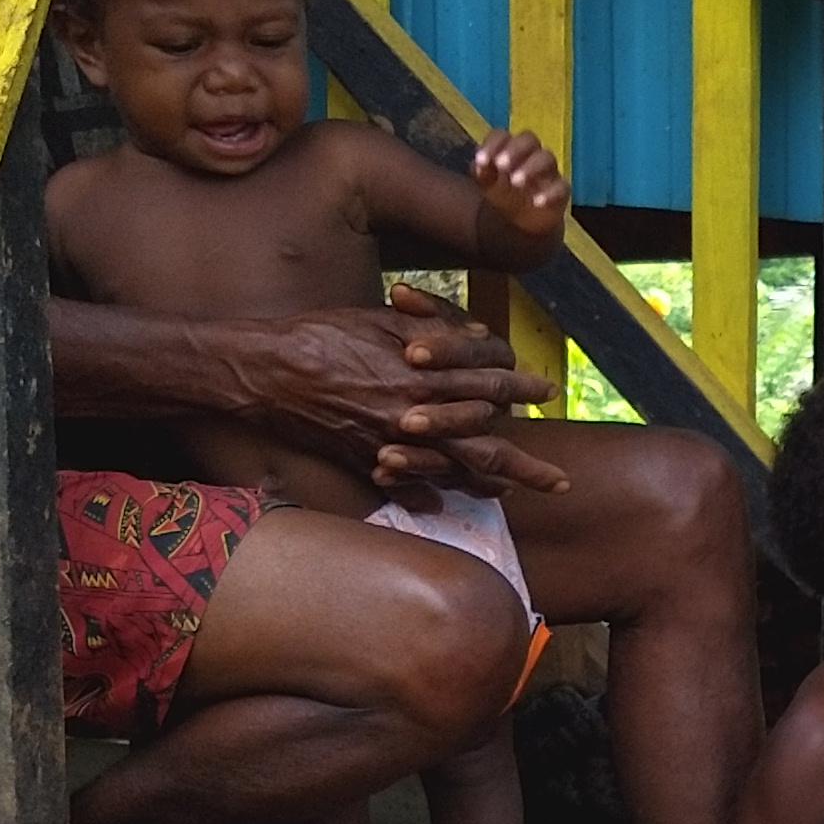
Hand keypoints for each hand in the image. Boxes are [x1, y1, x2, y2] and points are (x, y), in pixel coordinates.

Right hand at [239, 286, 566, 494]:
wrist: (265, 371)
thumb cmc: (320, 334)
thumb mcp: (380, 318)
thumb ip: (433, 328)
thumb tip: (478, 336)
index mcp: (423, 374)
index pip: (489, 384)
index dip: (522, 387)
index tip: (548, 391)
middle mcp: (415, 415)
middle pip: (485, 448)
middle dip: (526, 466)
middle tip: (558, 482)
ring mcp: (391, 444)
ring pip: (452, 475)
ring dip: (486, 488)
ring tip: (513, 497)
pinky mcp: (364, 461)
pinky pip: (406, 488)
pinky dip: (429, 497)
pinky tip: (446, 505)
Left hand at [473, 129, 570, 239]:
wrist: (520, 223)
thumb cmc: (502, 193)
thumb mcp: (486, 183)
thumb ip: (480, 172)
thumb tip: (478, 165)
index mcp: (509, 148)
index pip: (502, 135)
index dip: (493, 144)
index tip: (480, 160)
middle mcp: (531, 154)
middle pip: (529, 139)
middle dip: (515, 150)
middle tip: (502, 166)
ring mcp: (548, 171)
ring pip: (547, 159)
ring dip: (531, 168)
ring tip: (515, 182)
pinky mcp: (560, 191)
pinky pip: (561, 187)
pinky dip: (550, 193)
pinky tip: (537, 202)